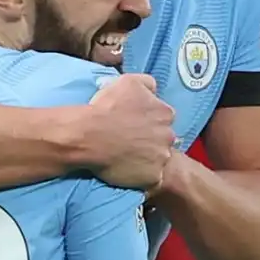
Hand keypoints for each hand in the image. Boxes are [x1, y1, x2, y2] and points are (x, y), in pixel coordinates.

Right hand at [84, 73, 175, 189]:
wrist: (90, 135)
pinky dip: (142, 176)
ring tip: (127, 157)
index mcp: (165, 113)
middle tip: (130, 141)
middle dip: (151, 139)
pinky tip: (127, 170)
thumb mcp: (128, 81)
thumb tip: (154, 89)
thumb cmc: (107, 106)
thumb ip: (147, 83)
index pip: (163, 118)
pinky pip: (152, 179)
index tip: (134, 124)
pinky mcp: (153, 178)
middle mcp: (169, 136)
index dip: (148, 121)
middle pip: (163, 139)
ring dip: (147, 158)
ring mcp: (162, 158)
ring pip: (158, 159)